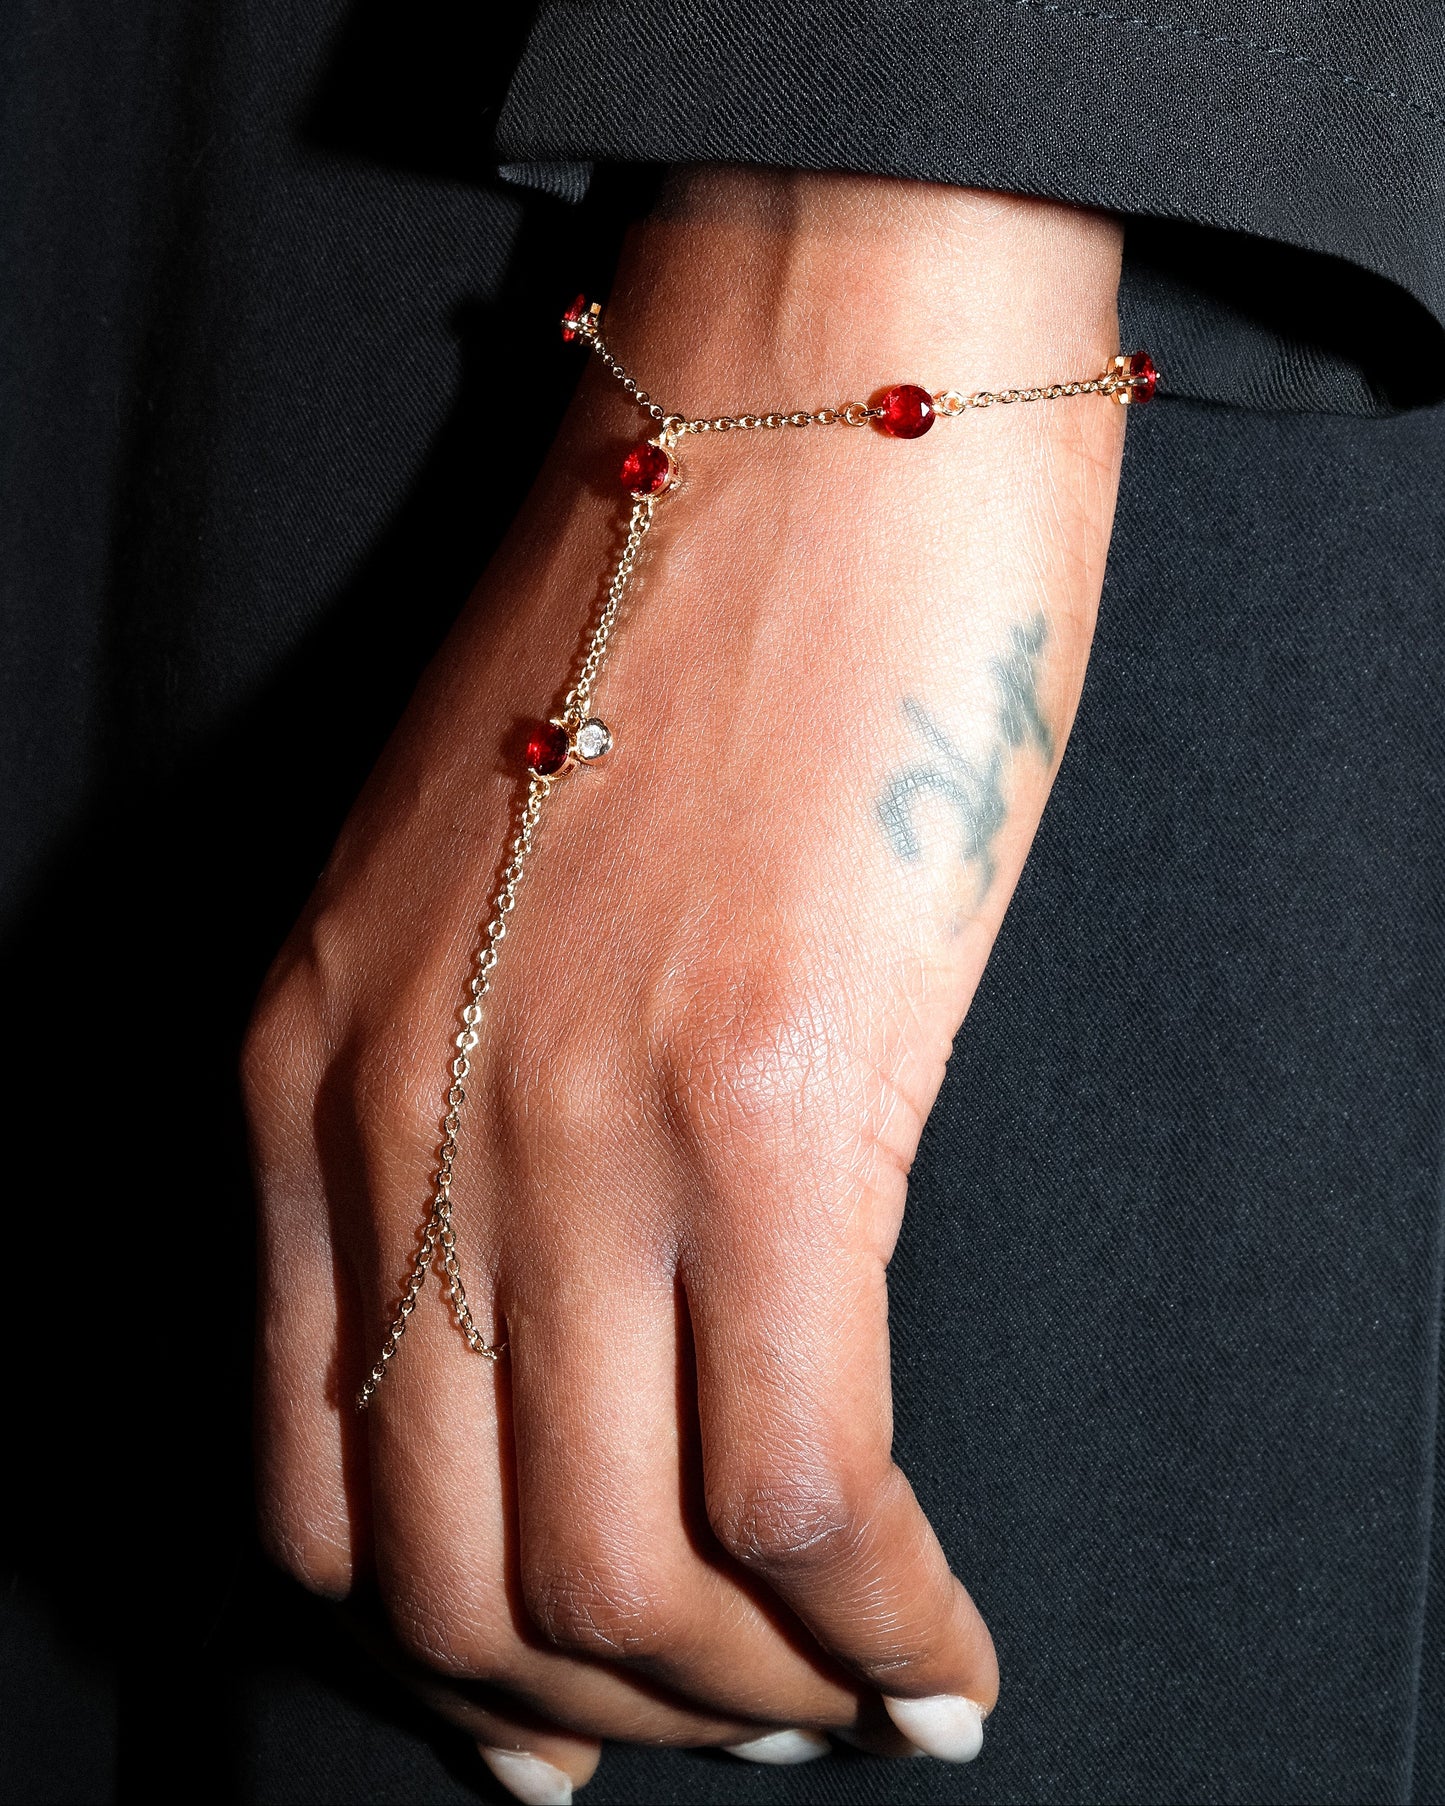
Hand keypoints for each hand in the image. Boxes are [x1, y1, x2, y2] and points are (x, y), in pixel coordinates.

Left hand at [244, 167, 1125, 1796]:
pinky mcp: (778, 1109)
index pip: (309, 1482)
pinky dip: (880, 1623)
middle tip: (744, 1730)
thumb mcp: (491, 888)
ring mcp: (575, 1121)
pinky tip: (942, 1644)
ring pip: (618, 1577)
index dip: (445, 1658)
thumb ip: (477, 1105)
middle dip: (611, 1714)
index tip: (571, 1726)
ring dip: (748, 1696)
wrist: (806, 384)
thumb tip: (579, 1332)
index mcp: (310, 1067)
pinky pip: (803, 1492)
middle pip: (456, 1577)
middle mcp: (405, 1121)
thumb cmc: (669, 607)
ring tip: (857, 1702)